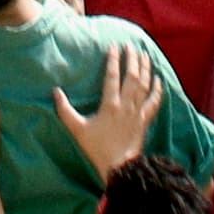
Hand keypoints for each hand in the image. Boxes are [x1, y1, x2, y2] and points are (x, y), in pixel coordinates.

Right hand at [50, 44, 161, 183]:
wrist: (119, 168)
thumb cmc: (97, 148)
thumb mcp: (77, 129)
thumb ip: (65, 110)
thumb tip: (55, 91)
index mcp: (110, 105)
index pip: (112, 76)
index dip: (113, 60)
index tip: (114, 46)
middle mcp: (126, 105)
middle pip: (132, 77)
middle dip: (132, 59)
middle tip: (130, 46)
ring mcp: (138, 113)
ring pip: (144, 86)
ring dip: (145, 69)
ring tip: (145, 55)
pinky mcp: (145, 121)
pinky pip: (154, 102)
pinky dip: (157, 90)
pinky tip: (158, 79)